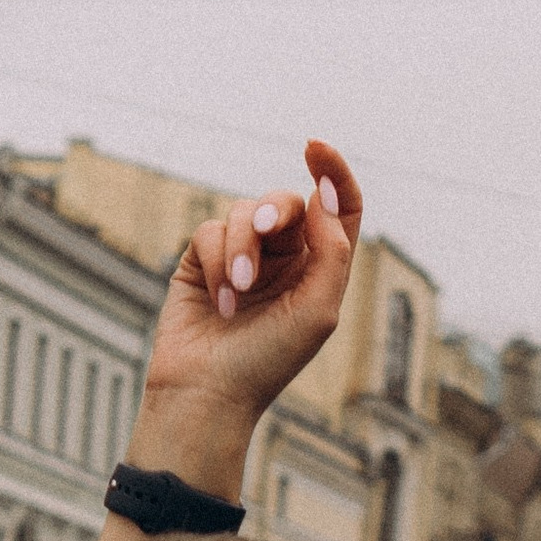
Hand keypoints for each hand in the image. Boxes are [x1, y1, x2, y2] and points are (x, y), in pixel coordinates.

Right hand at [115, 140, 363, 524]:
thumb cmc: (269, 362)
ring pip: (241, 214)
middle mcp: (285, 259)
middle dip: (272, 211)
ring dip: (239, 249)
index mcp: (321, 269)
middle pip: (284, 203)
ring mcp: (243, 258)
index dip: (332, 173)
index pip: (338, 208)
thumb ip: (331, 251)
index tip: (314, 148)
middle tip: (262, 228)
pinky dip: (216, 263)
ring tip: (237, 293)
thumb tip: (323, 197)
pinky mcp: (202, 262)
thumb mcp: (318, 311)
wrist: (208, 392)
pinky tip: (220, 301)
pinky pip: (210, 231)